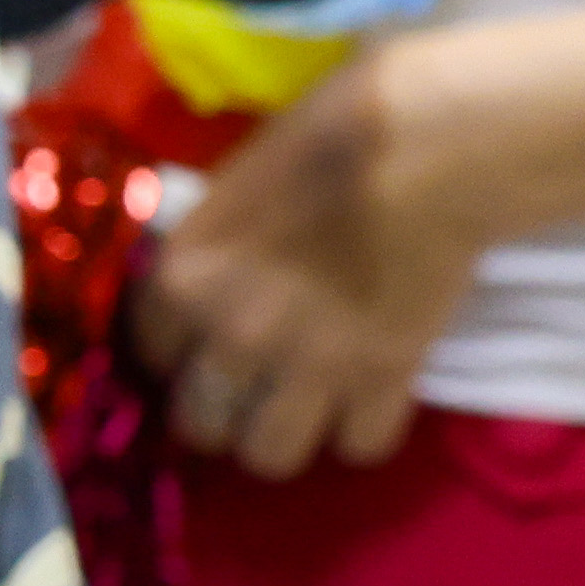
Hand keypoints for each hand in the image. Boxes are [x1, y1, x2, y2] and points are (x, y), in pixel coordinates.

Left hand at [135, 57, 487, 476]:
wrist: (433, 141)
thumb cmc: (335, 131)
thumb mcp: (240, 181)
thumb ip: (216, 246)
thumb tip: (217, 275)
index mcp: (185, 278)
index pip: (151, 355)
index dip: (184, 351)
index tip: (211, 341)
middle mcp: (231, 335)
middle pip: (201, 425)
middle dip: (228, 409)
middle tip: (263, 383)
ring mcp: (308, 364)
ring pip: (270, 455)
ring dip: (291, 430)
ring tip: (318, 400)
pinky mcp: (384, 375)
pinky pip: (361, 444)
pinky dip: (368, 424)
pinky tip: (376, 392)